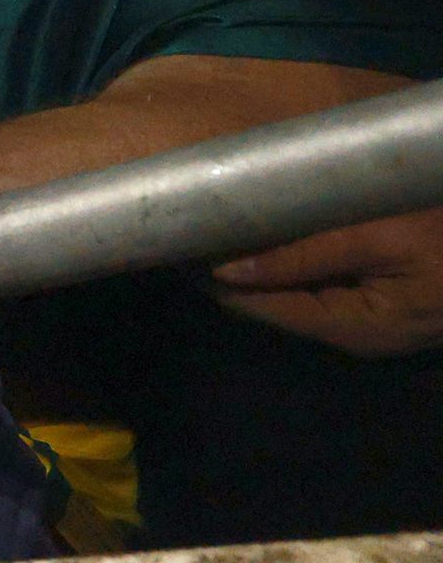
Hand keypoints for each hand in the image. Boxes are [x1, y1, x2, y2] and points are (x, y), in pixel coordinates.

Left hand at [211, 208, 442, 355]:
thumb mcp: (379, 240)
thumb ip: (306, 255)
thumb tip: (229, 269)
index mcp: (345, 328)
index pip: (257, 308)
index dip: (215, 279)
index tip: (184, 245)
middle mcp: (347, 336)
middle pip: (271, 304)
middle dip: (232, 269)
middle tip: (196, 227)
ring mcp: (363, 323)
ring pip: (292, 295)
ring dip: (260, 265)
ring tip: (222, 227)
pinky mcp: (375, 306)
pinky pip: (319, 287)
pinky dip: (292, 265)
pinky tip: (271, 235)